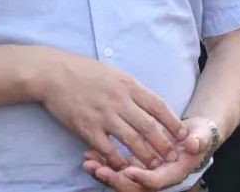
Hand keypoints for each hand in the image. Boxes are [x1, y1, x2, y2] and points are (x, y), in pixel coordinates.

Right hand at [37, 50, 187, 170]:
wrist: (56, 73)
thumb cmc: (86, 72)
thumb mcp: (116, 74)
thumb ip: (133, 90)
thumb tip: (150, 104)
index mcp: (129, 85)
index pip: (158, 106)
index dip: (173, 122)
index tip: (183, 134)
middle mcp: (120, 100)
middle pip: (148, 126)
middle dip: (163, 143)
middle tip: (173, 156)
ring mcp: (104, 114)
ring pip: (131, 139)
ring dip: (144, 155)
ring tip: (154, 166)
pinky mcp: (87, 127)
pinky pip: (106, 148)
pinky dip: (116, 159)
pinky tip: (124, 167)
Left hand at [82, 117, 214, 190]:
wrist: (194, 134)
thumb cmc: (199, 134)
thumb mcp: (202, 135)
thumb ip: (198, 141)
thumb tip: (193, 144)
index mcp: (174, 173)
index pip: (156, 181)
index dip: (142, 178)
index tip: (128, 171)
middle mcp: (158, 177)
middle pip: (134, 186)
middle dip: (115, 179)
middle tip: (98, 170)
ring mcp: (145, 172)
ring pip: (122, 179)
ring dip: (104, 172)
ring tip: (88, 163)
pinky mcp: (137, 165)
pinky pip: (118, 168)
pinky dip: (104, 162)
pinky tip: (89, 155)